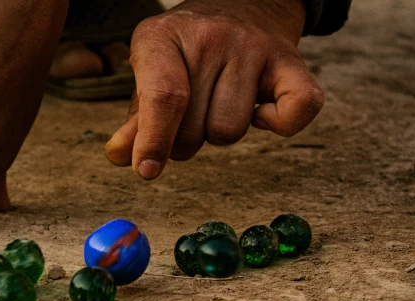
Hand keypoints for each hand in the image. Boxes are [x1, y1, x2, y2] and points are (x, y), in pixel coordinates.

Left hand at [105, 0, 324, 178]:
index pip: (163, 96)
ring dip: (221, 133)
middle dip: (187, 140)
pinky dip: (278, 126)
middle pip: (195, 130)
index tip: (146, 170)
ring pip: (230, 131)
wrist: (242, 6)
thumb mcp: (151, 74)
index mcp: (162, 36)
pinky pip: (294, 115)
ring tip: (219, 104)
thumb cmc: (186, 54)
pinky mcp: (292, 61)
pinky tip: (260, 111)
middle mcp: (211, 36)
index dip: (154, 140)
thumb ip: (137, 120)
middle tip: (190, 115)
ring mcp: (255, 46)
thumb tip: (120, 156)